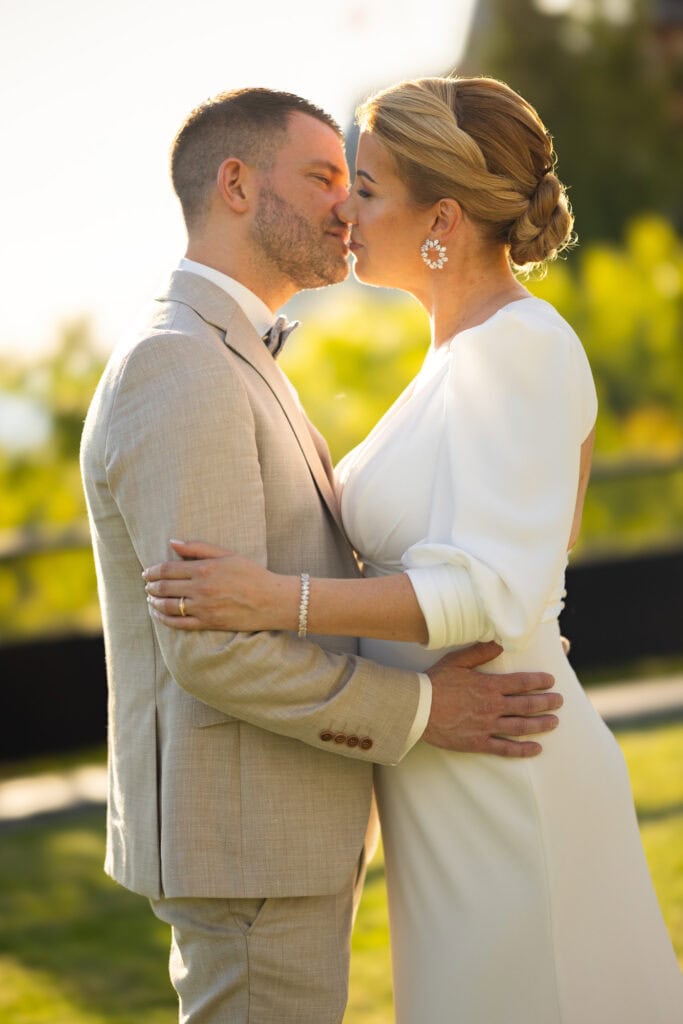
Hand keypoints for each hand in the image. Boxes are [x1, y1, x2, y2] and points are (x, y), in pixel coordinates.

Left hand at [143, 540, 295, 631]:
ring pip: (168, 606)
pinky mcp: (208, 623)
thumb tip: (172, 542)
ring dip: (154, 602)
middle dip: (151, 586)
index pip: (168, 569)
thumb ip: (198, 547)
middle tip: (146, 585)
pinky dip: (164, 619)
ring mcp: (204, 608)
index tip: (146, 572)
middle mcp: (201, 589)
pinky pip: (179, 623)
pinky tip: (159, 614)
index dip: (153, 571)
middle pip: (165, 587)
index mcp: (205, 569)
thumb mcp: (227, 554)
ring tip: (150, 599)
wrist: (272, 601)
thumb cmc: (252, 574)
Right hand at [423, 641, 561, 757]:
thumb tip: (500, 643)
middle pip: (527, 705)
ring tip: (554, 722)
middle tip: (560, 702)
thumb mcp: (457, 661)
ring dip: (541, 724)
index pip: (522, 683)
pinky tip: (536, 748)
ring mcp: (487, 726)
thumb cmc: (435, 683)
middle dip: (547, 703)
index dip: (539, 682)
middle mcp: (492, 706)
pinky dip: (523, 750)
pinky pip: (505, 748)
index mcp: (489, 686)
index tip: (551, 681)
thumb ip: (480, 652)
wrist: (418, 709)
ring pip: (521, 726)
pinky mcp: (478, 743)